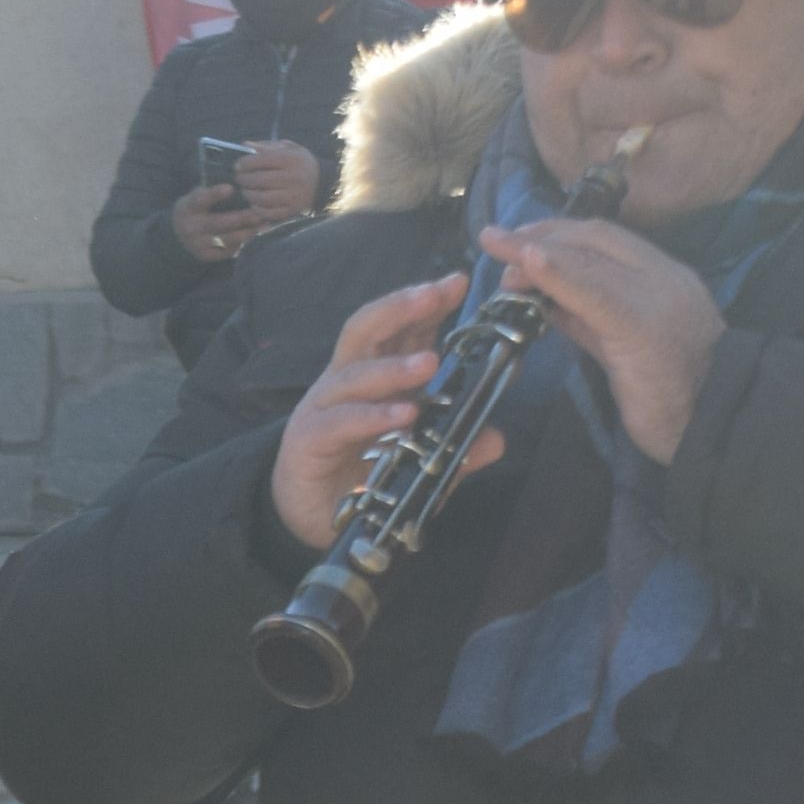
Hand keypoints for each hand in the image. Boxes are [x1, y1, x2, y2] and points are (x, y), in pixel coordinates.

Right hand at [170, 176, 267, 261]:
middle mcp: (190, 227)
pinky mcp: (206, 256)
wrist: (178, 236)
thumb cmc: (196, 209)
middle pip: (218, 223)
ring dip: (247, 232)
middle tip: (259, 213)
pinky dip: (243, 242)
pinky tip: (255, 234)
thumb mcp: (196, 197)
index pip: (200, 200)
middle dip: (241, 218)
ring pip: (227, 239)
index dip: (214, 194)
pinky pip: (228, 250)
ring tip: (264, 224)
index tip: (230, 188)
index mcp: (188, 208)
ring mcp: (198, 244)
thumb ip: (212, 191)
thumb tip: (240, 182)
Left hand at [232, 138, 322, 221]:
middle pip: (260, 180)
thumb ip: (267, 146)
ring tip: (245, 190)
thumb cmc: (300, 163)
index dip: (245, 163)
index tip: (238, 166)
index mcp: (291, 159)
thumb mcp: (289, 148)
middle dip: (244, 180)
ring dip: (248, 195)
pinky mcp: (291, 210)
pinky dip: (257, 209)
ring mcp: (292, 196)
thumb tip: (245, 145)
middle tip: (238, 179)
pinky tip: (254, 203)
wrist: (323, 183)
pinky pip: (269, 213)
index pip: (262, 160)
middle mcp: (292, 178)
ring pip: (262, 198)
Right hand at [273, 273, 495, 553]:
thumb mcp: (421, 463)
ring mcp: (322, 409)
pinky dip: (371, 417)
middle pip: (366, 329)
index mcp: (374, 379)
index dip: (426, 304)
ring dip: (392, 366)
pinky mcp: (307, 440)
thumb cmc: (364, 479)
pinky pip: (339, 422)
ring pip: (353, 373)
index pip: (399, 330)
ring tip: (429, 363)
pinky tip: (402, 416)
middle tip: (437, 293)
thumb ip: (455, 449)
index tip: (459, 282)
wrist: (309, 522)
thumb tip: (496, 439)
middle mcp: (345, 383)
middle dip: (401, 307)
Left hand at [480, 216, 725, 462]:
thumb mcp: (618, 343)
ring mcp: (657, 298)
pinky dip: (557, 275)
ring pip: (591, 259)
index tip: (518, 238)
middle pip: (595, 239)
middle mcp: (664, 277)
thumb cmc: (666, 394)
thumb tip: (541, 294)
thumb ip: (585, 315)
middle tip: (496, 241)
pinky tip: (527, 262)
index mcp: (663, 277)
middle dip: (540, 234)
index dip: (556, 232)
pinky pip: (594, 294)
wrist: (711, 428)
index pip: (604, 240)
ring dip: (536, 250)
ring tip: (498, 250)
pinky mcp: (643, 328)